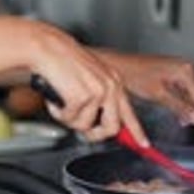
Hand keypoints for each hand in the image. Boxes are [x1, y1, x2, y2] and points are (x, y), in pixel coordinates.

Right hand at [28, 23, 148, 145]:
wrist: (49, 48)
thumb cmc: (63, 61)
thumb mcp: (90, 77)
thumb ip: (100, 98)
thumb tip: (99, 123)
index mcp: (114, 82)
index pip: (129, 112)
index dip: (137, 132)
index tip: (144, 144)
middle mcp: (110, 86)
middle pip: (111, 128)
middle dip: (95, 135)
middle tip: (83, 131)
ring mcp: (98, 92)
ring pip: (85, 126)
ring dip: (70, 120)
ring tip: (63, 104)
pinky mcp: (82, 97)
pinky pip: (69, 119)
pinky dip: (58, 113)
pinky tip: (56, 100)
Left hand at [95, 50, 193, 138]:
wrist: (119, 66)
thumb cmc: (134, 75)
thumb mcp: (159, 95)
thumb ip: (180, 107)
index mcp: (186, 71)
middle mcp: (187, 68)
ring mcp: (181, 69)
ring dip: (193, 109)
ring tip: (192, 124)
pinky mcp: (174, 73)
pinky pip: (186, 91)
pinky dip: (186, 103)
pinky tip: (182, 115)